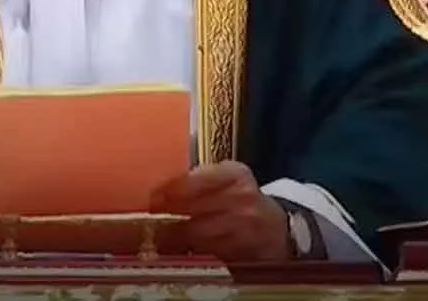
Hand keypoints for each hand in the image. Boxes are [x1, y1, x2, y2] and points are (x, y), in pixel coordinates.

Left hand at [151, 161, 288, 261]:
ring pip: (197, 234)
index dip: (170, 190)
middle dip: (167, 216)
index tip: (153, 198)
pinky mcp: (244, 251)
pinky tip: (182, 249)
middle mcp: (242, 198)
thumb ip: (199, 178)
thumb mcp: (228, 179)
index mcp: (235, 174)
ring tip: (161, 238)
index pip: (195, 180)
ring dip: (175, 238)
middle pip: (192, 209)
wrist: (277, 228)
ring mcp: (244, 227)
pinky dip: (192, 251)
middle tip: (150, 221)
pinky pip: (209, 252)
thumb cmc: (242, 199)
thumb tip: (159, 189)